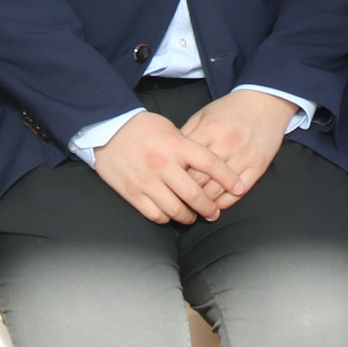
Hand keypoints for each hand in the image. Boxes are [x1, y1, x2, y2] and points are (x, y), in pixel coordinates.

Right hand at [91, 110, 235, 223]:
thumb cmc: (144, 128)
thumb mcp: (172, 129)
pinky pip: (155, 214)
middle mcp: (163, 164)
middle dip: (209, 207)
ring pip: (176, 209)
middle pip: (195, 193)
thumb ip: (190, 147)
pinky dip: (166, 218)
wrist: (108, 130)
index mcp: (177, 145)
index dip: (228, 178)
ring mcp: (147, 180)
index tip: (239, 187)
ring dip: (188, 216)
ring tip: (193, 216)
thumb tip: (210, 167)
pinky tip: (171, 215)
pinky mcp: (132, 193)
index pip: (211, 164)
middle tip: (214, 212)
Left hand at [178, 88, 297, 200]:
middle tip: (180, 202)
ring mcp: (244, 155)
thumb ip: (187, 134)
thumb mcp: (204, 114)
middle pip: (199, 179)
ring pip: (218, 189)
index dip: (174, 177)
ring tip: (197, 209)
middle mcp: (226, 143)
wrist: (265, 101)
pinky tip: (217, 205)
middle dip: (187, 194)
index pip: (185, 162)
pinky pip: (239, 191)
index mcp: (209, 129)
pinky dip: (226, 202)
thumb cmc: (231, 110)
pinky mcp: (259, 165)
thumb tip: (171, 157)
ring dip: (205, 203)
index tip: (170, 186)